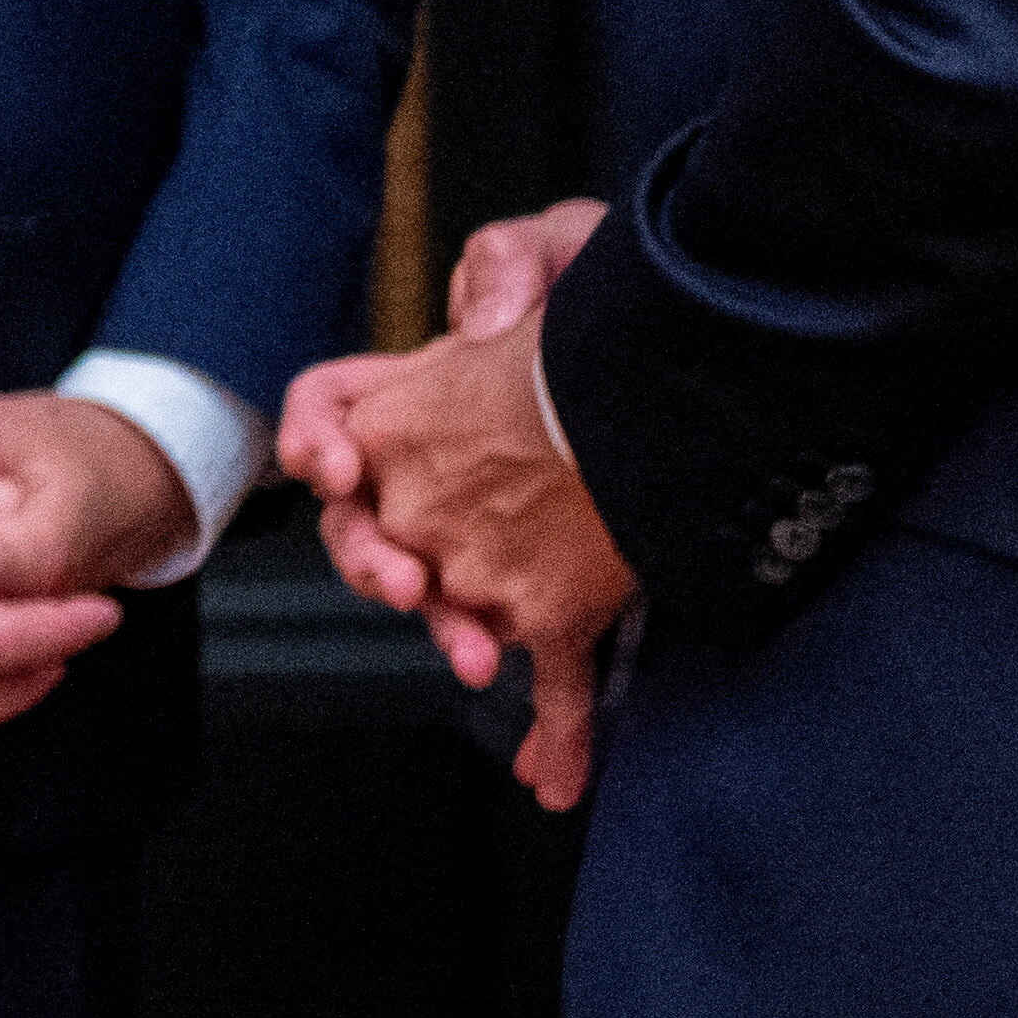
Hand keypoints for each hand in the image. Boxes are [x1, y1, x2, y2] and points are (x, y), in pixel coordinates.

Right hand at [280, 199, 632, 804]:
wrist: (701, 372)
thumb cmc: (623, 306)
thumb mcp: (570, 246)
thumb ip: (512, 261)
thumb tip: (478, 322)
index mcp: (429, 394)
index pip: (331, 410)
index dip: (316, 439)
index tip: (337, 463)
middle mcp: (442, 474)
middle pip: (365, 527)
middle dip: (373, 562)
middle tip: (408, 579)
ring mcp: (495, 541)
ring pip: (437, 599)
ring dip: (445, 628)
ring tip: (477, 653)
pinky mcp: (566, 595)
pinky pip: (551, 670)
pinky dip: (554, 727)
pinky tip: (556, 772)